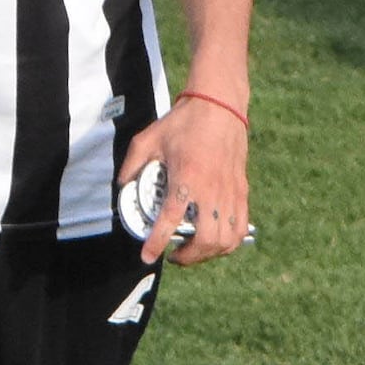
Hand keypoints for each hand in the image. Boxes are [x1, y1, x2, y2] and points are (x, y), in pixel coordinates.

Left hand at [123, 92, 252, 262]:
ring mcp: (230, 193)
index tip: (147, 256)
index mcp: (186, 177)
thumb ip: (131, 164)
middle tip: (174, 255)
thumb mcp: (148, 139)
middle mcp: (211, 190)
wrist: (220, 107)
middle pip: (207, 239)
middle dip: (189, 256)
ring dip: (209, 253)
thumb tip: (122, 185)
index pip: (171, 220)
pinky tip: (215, 242)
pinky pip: (241, 227)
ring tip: (193, 251)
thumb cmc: (183, 123)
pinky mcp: (242, 191)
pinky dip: (229, 242)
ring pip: (227, 239)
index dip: (157, 242)